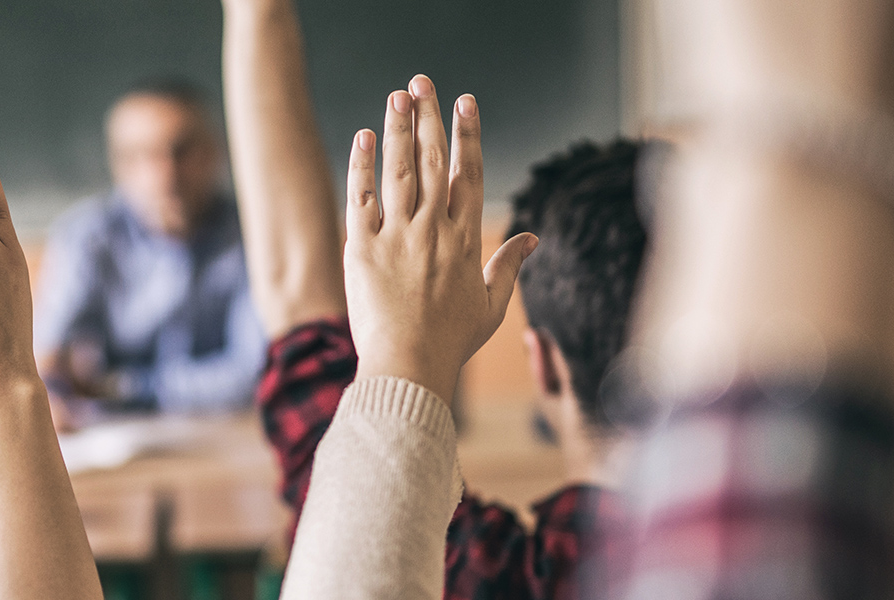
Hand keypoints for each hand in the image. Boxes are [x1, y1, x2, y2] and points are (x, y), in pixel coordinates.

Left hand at [342, 76, 536, 395]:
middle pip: (433, 161)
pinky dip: (363, 165)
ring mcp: (397, 236)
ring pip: (399, 170)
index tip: (467, 102)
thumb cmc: (451, 341)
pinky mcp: (363, 248)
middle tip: (423, 82)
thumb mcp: (490, 305)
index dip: (468, 135)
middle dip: (430, 117)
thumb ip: (509, 265)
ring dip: (399, 128)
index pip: (469, 173)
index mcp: (464, 239)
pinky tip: (364, 137)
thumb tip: (532, 238)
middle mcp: (433, 229)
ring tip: (398, 95)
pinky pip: (361, 197)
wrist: (408, 366)